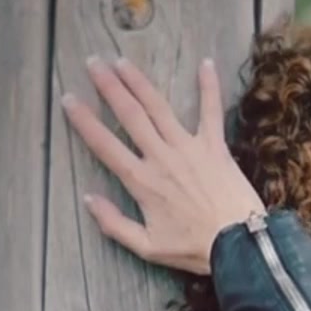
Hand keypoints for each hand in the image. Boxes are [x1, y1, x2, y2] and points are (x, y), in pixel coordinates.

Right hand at [62, 55, 264, 275]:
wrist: (241, 244)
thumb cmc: (195, 248)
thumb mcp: (147, 246)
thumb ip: (113, 224)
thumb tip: (88, 199)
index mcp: (141, 181)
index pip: (104, 144)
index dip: (84, 121)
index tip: (69, 99)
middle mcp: (161, 158)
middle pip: (129, 115)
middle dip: (109, 87)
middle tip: (93, 63)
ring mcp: (190, 149)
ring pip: (159, 108)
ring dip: (139, 82)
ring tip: (122, 62)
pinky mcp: (216, 147)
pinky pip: (211, 112)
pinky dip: (209, 87)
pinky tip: (205, 64)